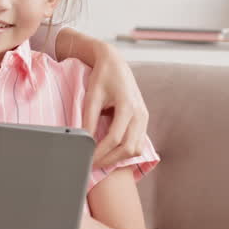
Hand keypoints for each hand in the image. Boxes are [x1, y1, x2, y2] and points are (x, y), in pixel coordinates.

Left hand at [81, 42, 149, 168]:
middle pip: (128, 148)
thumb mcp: (91, 96)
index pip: (115, 138)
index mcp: (128, 106)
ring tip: (101, 159)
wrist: (115, 63)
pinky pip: (139, 142)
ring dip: (120, 158)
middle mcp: (140, 113)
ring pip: (136, 148)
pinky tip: (112, 152)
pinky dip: (126, 151)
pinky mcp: (144, 118)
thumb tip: (83, 141)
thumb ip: (88, 119)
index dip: (101, 153)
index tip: (88, 160)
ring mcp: (144, 116)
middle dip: (110, 160)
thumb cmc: (102, 77)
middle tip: (92, 164)